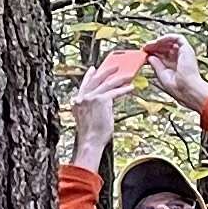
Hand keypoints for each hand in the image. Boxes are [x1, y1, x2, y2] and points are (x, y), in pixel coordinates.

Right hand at [63, 45, 138, 170]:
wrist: (90, 142)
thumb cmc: (91, 134)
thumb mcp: (87, 117)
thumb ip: (91, 107)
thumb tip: (104, 101)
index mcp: (77, 101)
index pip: (84, 84)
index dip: (89, 76)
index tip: (93, 69)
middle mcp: (82, 97)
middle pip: (95, 79)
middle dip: (106, 72)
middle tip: (114, 67)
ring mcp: (90, 98)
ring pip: (107, 83)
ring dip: (119, 79)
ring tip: (127, 75)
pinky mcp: (101, 100)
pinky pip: (114, 92)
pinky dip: (124, 89)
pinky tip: (130, 88)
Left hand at [144, 30, 207, 111]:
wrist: (187, 89)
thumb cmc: (178, 87)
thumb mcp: (162, 74)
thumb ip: (155, 64)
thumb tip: (149, 56)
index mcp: (175, 66)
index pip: (163, 55)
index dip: (154, 52)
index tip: (144, 52)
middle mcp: (180, 59)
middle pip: (166, 47)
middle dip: (155, 46)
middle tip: (145, 47)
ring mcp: (184, 53)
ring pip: (171, 42)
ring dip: (159, 42)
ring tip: (150, 44)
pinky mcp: (187, 49)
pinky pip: (177, 37)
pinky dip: (167, 37)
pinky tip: (158, 41)